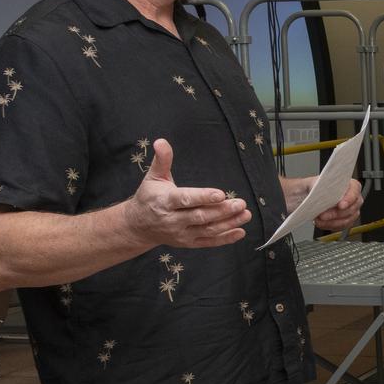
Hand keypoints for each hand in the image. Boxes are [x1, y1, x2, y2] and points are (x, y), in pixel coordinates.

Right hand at [124, 139, 249, 247]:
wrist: (138, 226)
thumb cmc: (149, 197)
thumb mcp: (154, 177)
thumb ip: (162, 160)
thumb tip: (161, 141)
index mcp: (165, 201)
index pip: (186, 199)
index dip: (203, 197)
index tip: (221, 194)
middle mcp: (173, 220)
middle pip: (200, 216)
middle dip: (222, 211)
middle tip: (241, 203)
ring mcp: (181, 233)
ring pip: (207, 230)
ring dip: (228, 223)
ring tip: (245, 215)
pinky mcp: (188, 242)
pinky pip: (208, 242)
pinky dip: (225, 239)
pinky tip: (240, 231)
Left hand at [313, 178, 362, 231]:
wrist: (314, 197)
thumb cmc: (318, 187)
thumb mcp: (316, 182)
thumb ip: (320, 185)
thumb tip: (322, 193)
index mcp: (351, 185)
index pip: (355, 191)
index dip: (349, 199)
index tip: (340, 205)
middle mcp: (354, 199)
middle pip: (351, 208)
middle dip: (335, 213)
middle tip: (323, 215)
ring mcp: (352, 211)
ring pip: (346, 220)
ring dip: (331, 221)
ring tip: (319, 220)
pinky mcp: (347, 221)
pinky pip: (341, 226)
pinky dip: (330, 225)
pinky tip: (321, 223)